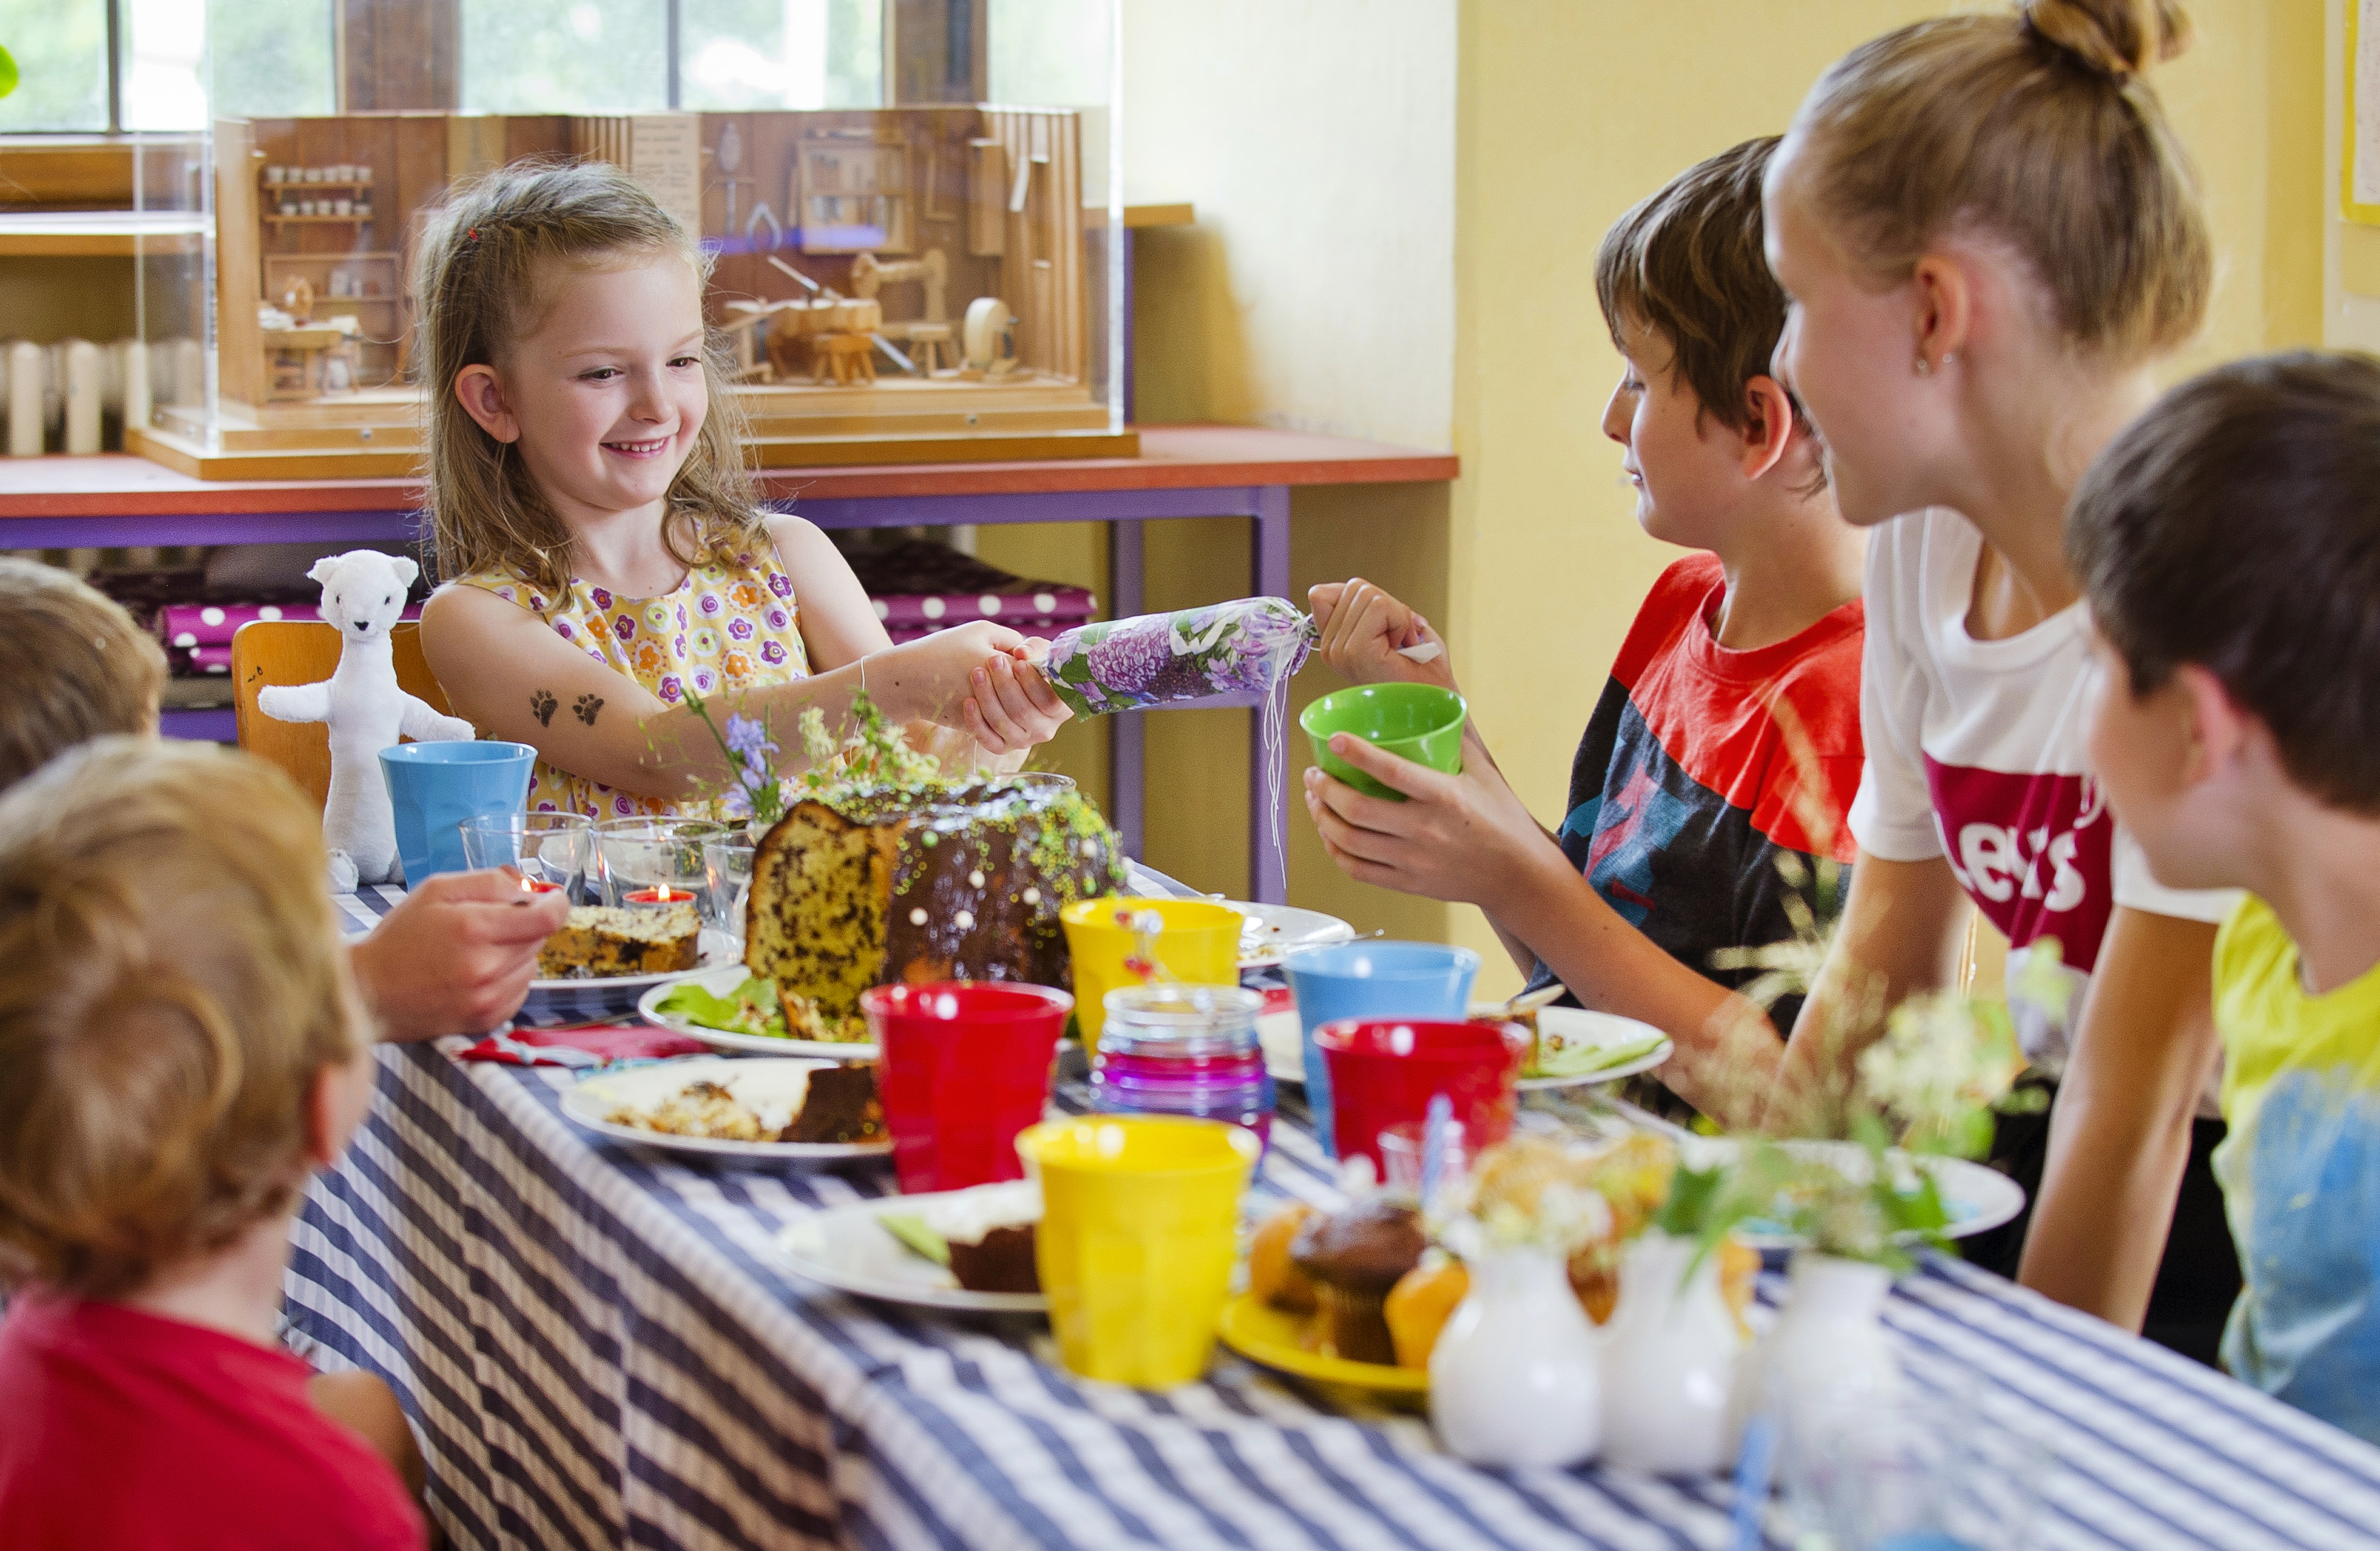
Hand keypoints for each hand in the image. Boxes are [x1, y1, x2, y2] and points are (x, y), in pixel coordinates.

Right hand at [347, 869, 570, 1040]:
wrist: (369, 992)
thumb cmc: (401, 936)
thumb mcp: (437, 890)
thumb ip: (490, 882)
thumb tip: (531, 888)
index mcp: (474, 929)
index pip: (547, 918)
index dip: (556, 903)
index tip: (551, 898)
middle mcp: (485, 968)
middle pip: (539, 938)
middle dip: (524, 925)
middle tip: (489, 924)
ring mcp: (488, 999)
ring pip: (532, 965)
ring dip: (515, 953)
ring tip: (476, 952)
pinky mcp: (487, 1020)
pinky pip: (520, 990)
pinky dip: (507, 979)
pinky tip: (475, 975)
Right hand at [877, 621, 1026, 726]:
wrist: (908, 681)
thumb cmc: (942, 650)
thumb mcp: (979, 631)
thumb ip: (1011, 639)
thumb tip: (1031, 654)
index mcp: (1003, 666)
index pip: (1037, 671)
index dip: (1036, 666)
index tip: (1028, 658)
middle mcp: (1000, 696)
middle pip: (1031, 698)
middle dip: (1028, 686)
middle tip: (1019, 673)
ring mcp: (990, 718)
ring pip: (1019, 718)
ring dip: (1015, 702)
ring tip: (1000, 687)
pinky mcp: (979, 732)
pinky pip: (1001, 732)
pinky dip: (1002, 719)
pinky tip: (994, 703)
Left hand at [964, 651, 1072, 754]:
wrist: (1007, 681)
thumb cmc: (1027, 663)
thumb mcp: (1036, 652)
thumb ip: (1034, 648)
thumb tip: (1022, 653)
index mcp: (1061, 708)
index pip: (1049, 701)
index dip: (1032, 682)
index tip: (1017, 663)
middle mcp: (1046, 729)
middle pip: (1023, 712)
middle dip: (1005, 685)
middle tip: (993, 661)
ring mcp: (1024, 740)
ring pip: (1004, 724)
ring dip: (988, 698)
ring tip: (977, 673)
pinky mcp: (1003, 746)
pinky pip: (989, 740)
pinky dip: (977, 722)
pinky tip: (968, 701)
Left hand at [1302, 730, 1552, 907]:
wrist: (1518, 876)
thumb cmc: (1503, 822)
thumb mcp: (1484, 775)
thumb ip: (1456, 745)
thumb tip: (1432, 712)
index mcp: (1444, 797)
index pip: (1391, 771)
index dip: (1357, 754)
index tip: (1334, 740)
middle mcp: (1424, 830)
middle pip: (1357, 809)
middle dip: (1325, 789)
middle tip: (1314, 773)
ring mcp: (1413, 860)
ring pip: (1350, 841)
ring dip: (1322, 818)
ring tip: (1314, 800)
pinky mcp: (1407, 883)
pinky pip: (1358, 870)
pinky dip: (1335, 851)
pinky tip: (1329, 834)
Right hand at [1308, 579, 1454, 688]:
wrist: (1439, 703)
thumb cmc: (1422, 669)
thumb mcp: (1389, 625)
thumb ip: (1366, 604)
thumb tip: (1354, 586)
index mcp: (1332, 644)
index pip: (1323, 593)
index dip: (1363, 598)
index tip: (1383, 626)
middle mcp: (1330, 649)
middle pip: (1354, 588)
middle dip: (1389, 606)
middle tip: (1400, 639)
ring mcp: (1340, 652)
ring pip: (1368, 594)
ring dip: (1398, 615)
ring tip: (1403, 645)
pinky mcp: (1357, 652)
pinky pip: (1380, 607)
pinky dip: (1401, 620)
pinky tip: (1404, 647)